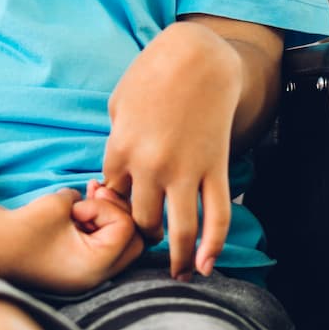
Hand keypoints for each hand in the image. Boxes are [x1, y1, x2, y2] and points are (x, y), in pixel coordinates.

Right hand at [0, 189, 145, 293]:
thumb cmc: (24, 226)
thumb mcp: (61, 203)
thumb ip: (90, 199)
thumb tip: (101, 201)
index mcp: (95, 266)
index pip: (127, 229)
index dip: (107, 208)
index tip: (79, 208)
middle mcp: (95, 278)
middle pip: (133, 243)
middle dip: (118, 215)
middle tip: (94, 198)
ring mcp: (85, 278)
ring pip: (119, 246)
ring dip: (107, 220)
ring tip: (85, 199)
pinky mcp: (75, 271)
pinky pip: (100, 248)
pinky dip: (95, 228)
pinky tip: (77, 210)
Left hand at [103, 21, 242, 279]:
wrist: (199, 56)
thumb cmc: (154, 72)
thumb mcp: (120, 102)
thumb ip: (116, 140)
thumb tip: (118, 174)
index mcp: (120, 148)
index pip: (112, 195)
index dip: (115, 205)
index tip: (123, 210)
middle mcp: (150, 166)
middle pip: (141, 220)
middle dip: (143, 233)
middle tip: (149, 240)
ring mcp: (185, 169)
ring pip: (178, 229)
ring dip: (176, 257)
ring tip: (178, 274)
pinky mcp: (215, 167)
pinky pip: (217, 215)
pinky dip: (213, 245)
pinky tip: (206, 264)